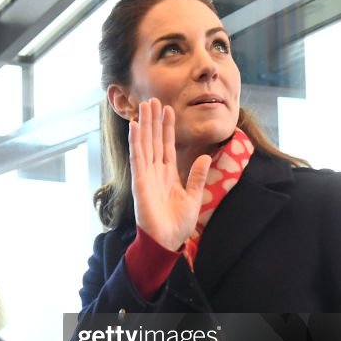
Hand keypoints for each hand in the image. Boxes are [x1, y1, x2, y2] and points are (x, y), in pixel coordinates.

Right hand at [128, 98, 209, 250]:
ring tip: (144, 105)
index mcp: (168, 175)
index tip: (168, 109)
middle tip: (152, 99)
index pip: (166, 146)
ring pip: (145, 144)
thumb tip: (206, 156)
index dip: (167, 128)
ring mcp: (146, 176)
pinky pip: (137, 158)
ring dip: (144, 125)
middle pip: (153, 140)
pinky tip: (135, 126)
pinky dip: (136, 141)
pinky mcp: (140, 182)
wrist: (167, 241)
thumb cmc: (178, 224)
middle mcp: (155, 172)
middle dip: (153, 120)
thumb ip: (198, 176)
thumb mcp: (194, 197)